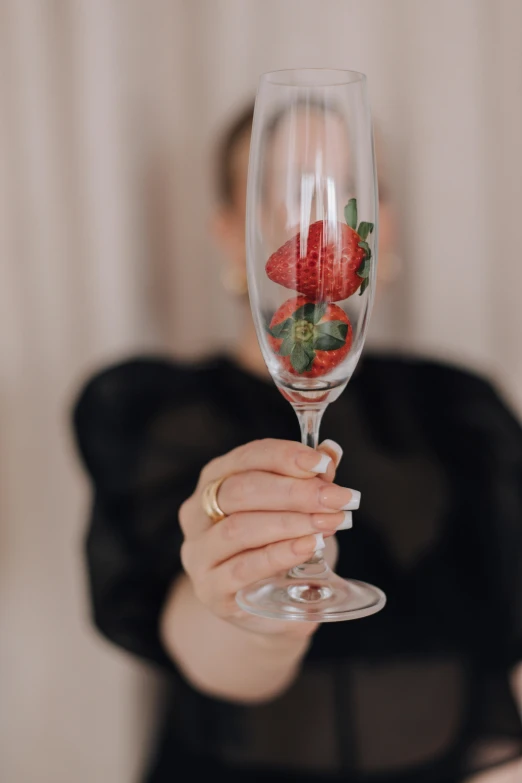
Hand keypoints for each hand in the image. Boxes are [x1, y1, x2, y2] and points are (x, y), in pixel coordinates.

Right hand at [179, 438, 356, 638]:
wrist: (262, 602)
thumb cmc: (274, 543)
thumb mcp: (292, 508)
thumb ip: (308, 479)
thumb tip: (330, 452)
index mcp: (214, 479)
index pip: (246, 457)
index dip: (285, 456)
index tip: (323, 464)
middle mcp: (197, 512)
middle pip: (240, 491)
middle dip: (294, 492)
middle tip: (335, 499)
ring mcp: (199, 553)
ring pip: (238, 529)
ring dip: (289, 523)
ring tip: (328, 523)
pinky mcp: (210, 589)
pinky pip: (243, 568)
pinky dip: (279, 554)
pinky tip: (308, 546)